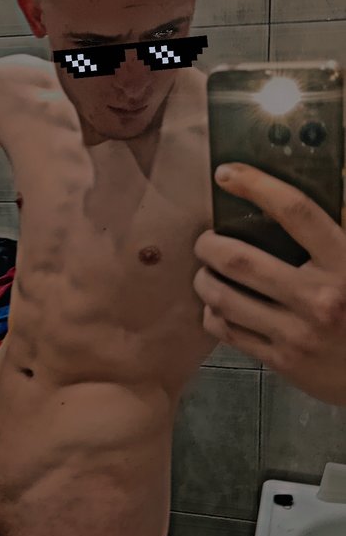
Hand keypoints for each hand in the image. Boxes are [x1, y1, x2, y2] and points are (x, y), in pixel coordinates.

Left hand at [193, 163, 345, 404]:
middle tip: (204, 241)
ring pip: (225, 298)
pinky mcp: (282, 361)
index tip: (227, 173)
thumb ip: (336, 231)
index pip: (295, 212)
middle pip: (241, 260)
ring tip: (205, 272)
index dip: (256, 186)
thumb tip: (289, 203)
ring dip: (204, 280)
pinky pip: (228, 331)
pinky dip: (213, 314)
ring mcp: (298, 333)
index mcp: (345, 262)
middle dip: (209, 245)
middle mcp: (320, 297)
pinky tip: (216, 306)